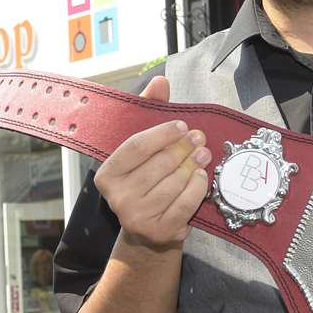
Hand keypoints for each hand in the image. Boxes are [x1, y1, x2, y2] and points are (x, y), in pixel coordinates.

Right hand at [92, 76, 209, 248]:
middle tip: (200, 138)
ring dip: (194, 166)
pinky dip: (198, 188)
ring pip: (175, 183)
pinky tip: (203, 177)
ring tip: (204, 155)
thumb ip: (149, 113)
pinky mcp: (160, 232)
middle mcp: (117, 198)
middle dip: (184, 148)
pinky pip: (186, 203)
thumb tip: (160, 80)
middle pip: (159, 164)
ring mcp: (138, 217)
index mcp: (107, 175)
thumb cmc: (145, 182)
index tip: (181, 125)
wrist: (148, 231)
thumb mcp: (142, 150)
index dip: (162, 134)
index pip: (136, 147)